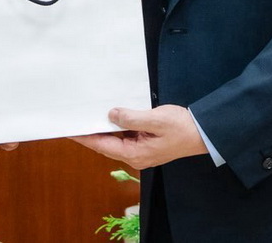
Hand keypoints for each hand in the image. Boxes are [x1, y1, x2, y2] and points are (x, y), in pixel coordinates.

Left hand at [68, 105, 206, 169]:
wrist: (202, 133)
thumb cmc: (181, 127)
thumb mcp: (155, 119)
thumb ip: (132, 118)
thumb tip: (111, 115)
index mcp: (135, 154)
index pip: (102, 145)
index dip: (84, 137)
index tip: (69, 130)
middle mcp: (135, 156)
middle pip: (105, 145)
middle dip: (89, 133)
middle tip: (74, 119)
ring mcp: (140, 151)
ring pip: (114, 140)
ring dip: (102, 129)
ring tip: (87, 115)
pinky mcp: (145, 144)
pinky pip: (124, 136)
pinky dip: (115, 127)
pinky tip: (109, 116)